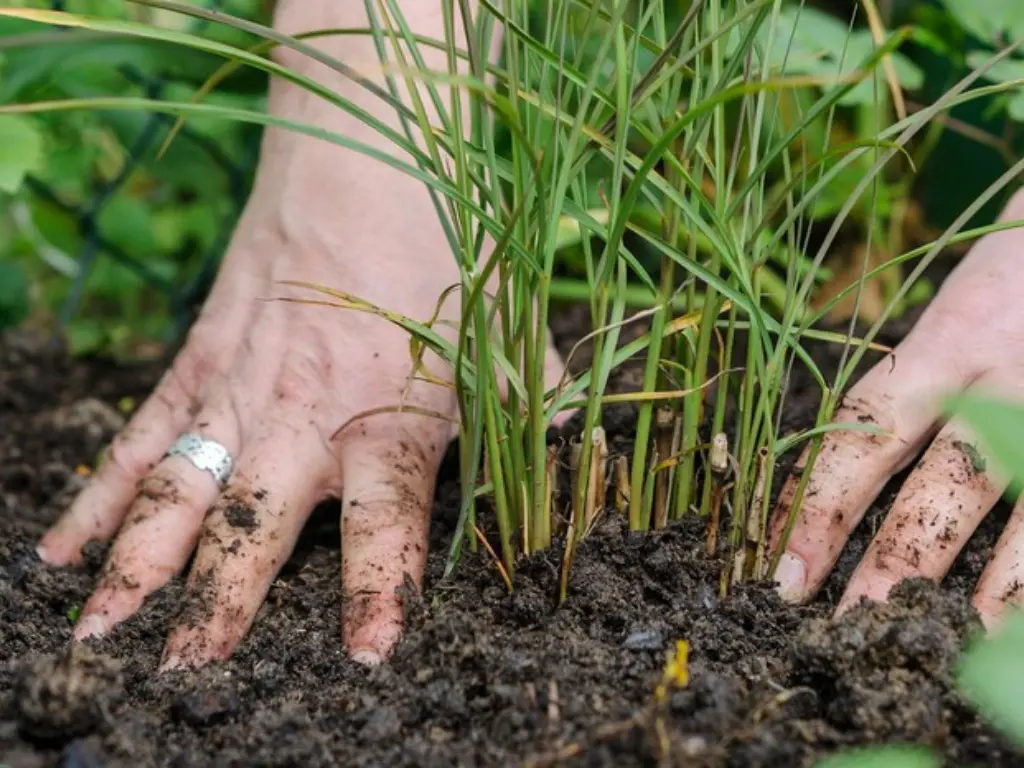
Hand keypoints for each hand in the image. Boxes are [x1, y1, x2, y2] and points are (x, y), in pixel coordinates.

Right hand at [37, 4, 566, 667]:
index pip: (386, 522)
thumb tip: (579, 448)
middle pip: (257, 520)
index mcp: (390, 418)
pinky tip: (60, 546)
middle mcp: (307, 415)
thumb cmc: (436, 250)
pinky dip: (98, 491)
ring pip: (181, 487)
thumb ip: (530, 403)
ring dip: (139, 560)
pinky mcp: (200, 362)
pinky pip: (142, 435)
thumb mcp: (500, 331)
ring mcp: (242, 390)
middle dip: (222, 598)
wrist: (358, 163)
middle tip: (189, 669)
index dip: (379, 588)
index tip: (366, 653)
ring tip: (102, 630)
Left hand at [769, 188, 1023, 625]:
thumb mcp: (950, 316)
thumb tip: (820, 487)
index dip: (820, 511)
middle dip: (893, 570)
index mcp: (946, 346)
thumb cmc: (1013, 283)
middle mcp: (1008, 386)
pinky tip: (1015, 625)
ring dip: (986, 597)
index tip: (783, 577)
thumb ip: (903, 390)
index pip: (864, 436)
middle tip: (850, 633)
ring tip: (944, 650)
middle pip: (943, 492)